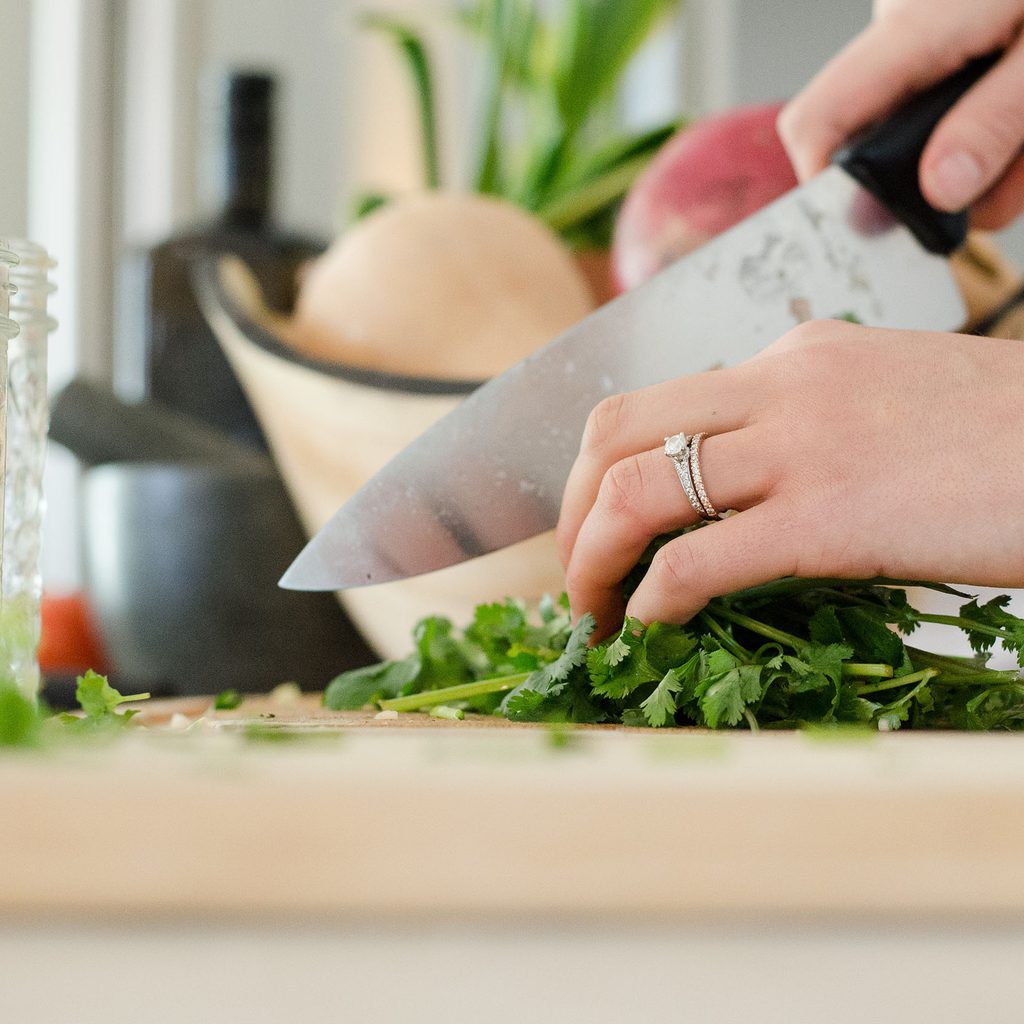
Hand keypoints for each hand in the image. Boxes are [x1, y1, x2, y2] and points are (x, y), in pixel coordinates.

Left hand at [557, 322, 1023, 635]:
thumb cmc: (1006, 435)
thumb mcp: (891, 396)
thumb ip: (809, 421)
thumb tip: (746, 481)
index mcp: (796, 355)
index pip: (658, 401)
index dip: (603, 470)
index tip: (598, 524)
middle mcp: (783, 385)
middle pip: (615, 431)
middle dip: (571, 509)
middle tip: (574, 571)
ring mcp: (804, 447)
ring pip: (636, 490)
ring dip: (590, 559)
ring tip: (590, 612)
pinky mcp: (832, 518)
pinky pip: (700, 560)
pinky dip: (653, 599)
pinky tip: (651, 627)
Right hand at [778, 0, 1023, 228]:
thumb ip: (999, 120)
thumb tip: (938, 189)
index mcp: (916, 25)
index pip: (817, 123)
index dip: (828, 187)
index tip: (880, 226)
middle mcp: (905, 25)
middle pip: (884, 141)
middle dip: (953, 180)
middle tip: (1018, 174)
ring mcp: (928, 26)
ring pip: (933, 129)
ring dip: (996, 156)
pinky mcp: (958, 27)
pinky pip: (962, 98)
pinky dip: (1005, 119)